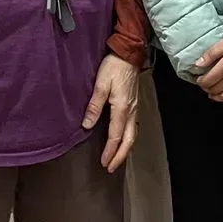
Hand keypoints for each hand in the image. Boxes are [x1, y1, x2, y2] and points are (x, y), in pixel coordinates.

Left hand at [82, 53, 140, 172]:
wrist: (129, 53)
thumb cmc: (114, 67)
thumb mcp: (100, 85)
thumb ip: (94, 106)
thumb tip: (87, 125)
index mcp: (122, 108)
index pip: (116, 136)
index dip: (110, 151)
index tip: (103, 163)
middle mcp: (131, 111)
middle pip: (129, 140)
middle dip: (120, 156)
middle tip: (112, 168)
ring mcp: (135, 108)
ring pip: (133, 134)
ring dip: (126, 149)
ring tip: (118, 159)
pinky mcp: (135, 104)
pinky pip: (133, 127)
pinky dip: (129, 139)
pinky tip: (124, 140)